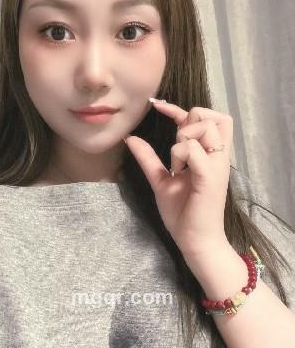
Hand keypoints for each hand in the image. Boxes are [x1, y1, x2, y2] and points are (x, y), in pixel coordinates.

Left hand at [124, 99, 232, 257]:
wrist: (194, 241)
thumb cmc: (182, 213)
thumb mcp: (160, 180)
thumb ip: (148, 158)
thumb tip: (131, 138)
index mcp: (208, 157)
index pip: (205, 119)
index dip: (180, 108)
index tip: (158, 106)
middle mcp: (217, 158)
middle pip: (214, 116)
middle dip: (189, 121)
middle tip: (175, 144)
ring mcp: (216, 166)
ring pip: (207, 127)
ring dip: (185, 138)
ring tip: (177, 161)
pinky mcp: (210, 178)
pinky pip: (196, 150)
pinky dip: (181, 154)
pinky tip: (177, 171)